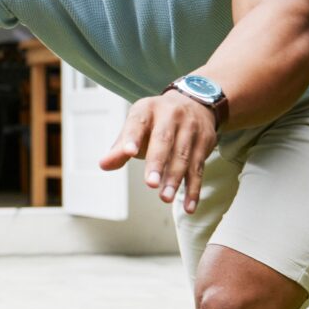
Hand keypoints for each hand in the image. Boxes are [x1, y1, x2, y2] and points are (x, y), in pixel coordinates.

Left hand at [98, 91, 218, 211]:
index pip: (138, 123)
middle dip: (157, 163)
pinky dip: (193, 189)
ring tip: (165, 198)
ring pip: (183, 156)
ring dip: (175, 179)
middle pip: (164, 140)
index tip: (128, 152)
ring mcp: (191, 128)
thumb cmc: (156, 122)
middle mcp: (171, 115)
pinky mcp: (205, 142)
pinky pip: (199, 168)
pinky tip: (188, 206)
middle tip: (150, 184)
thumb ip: (120, 147)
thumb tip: (104, 165)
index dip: (132, 137)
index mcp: (147, 109)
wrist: (194, 103)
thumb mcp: (136, 127)